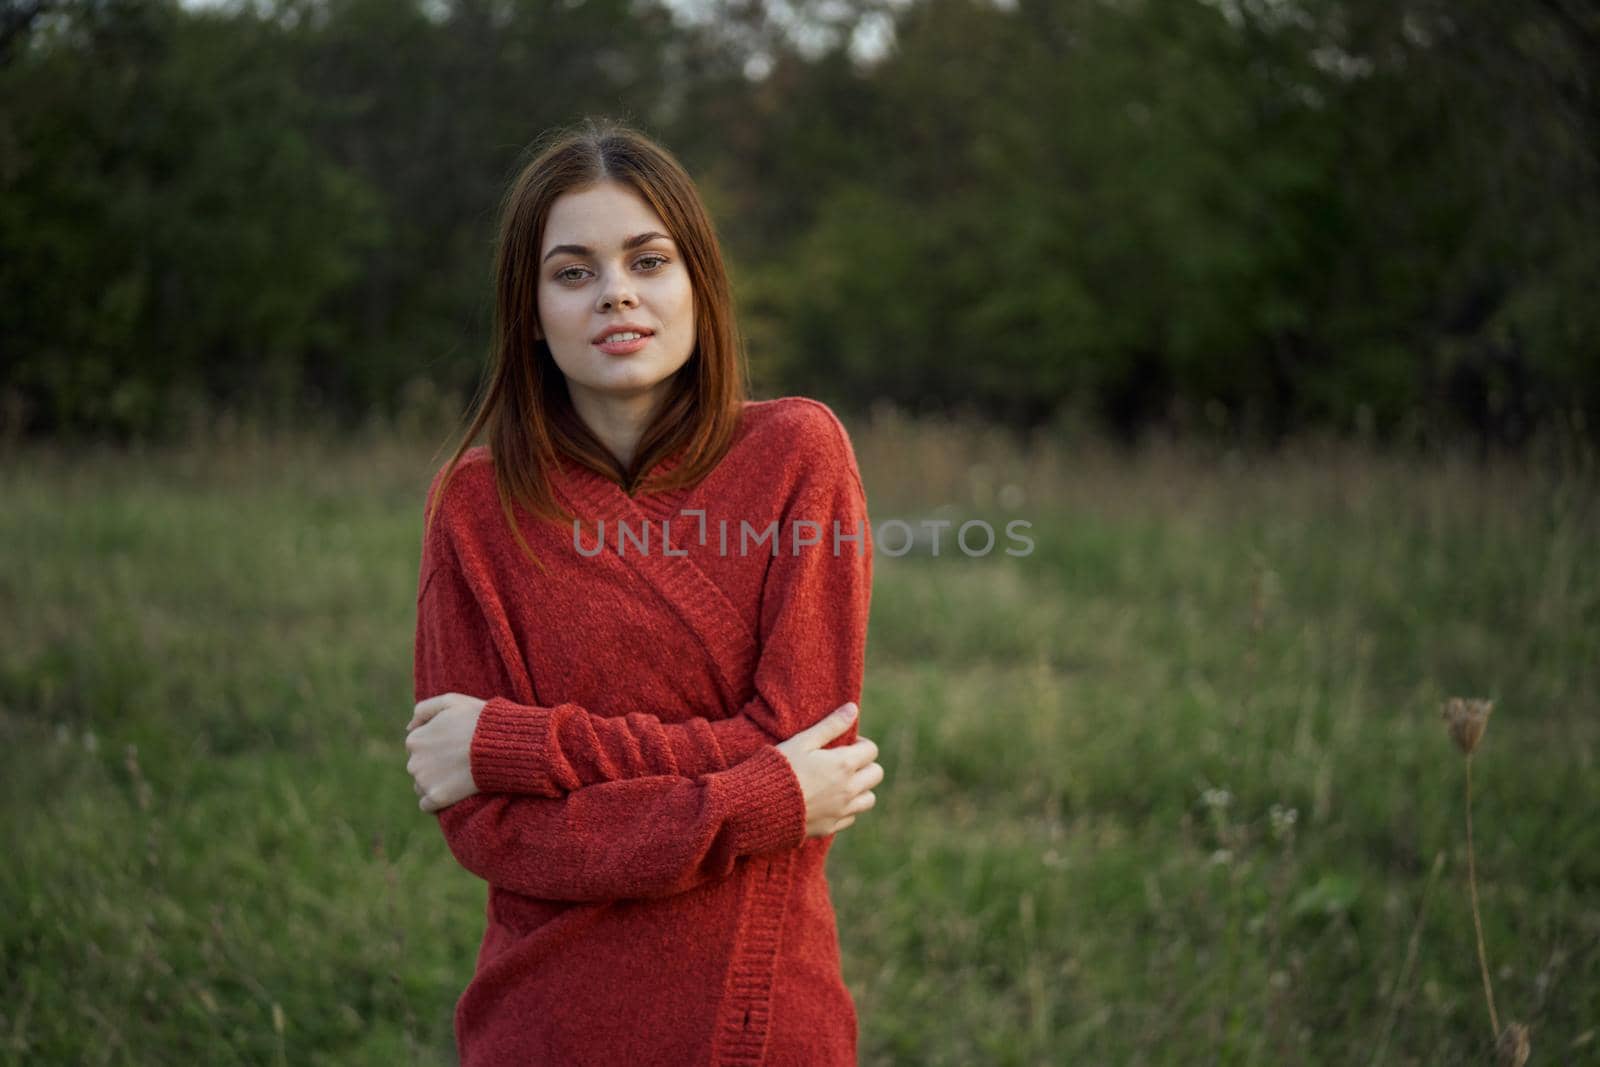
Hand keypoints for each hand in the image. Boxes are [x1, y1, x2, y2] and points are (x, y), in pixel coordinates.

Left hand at [405, 692, 485, 812]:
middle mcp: (413, 762)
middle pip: (418, 767)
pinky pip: (427, 806)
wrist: (501, 744)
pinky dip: (436, 802)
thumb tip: (408, 727)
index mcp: (414, 739)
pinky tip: (453, 794)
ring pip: (421, 786)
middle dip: (434, 765)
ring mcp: (424, 782)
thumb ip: (424, 709)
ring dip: (435, 783)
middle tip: (459, 761)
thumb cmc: (479, 720)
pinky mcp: (437, 798)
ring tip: (459, 776)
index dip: (436, 746)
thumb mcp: (451, 701)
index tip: (454, 746)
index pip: (417, 747)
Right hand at [775, 703, 882, 837]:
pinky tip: (829, 800)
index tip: (845, 744)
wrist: (760, 806)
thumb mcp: (803, 741)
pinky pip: (851, 817)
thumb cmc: (780, 768)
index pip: (871, 750)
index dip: (861, 744)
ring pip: (869, 799)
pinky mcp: (830, 827)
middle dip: (865, 765)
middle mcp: (848, 789)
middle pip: (876, 774)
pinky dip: (846, 808)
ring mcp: (841, 811)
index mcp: (843, 764)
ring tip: (840, 782)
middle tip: (845, 762)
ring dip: (861, 789)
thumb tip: (853, 708)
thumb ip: (831, 725)